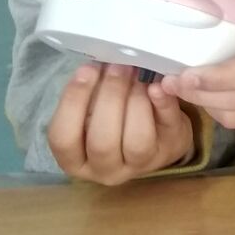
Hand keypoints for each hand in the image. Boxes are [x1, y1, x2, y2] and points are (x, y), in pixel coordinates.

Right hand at [48, 62, 194, 183]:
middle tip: (118, 66)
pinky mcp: (171, 150)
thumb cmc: (112, 114)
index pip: (63, 138)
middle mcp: (105, 170)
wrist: (153, 126)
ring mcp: (141, 165)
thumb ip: (90, 92)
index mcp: (75, 159)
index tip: (86, 70)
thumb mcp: (91, 107)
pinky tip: (159, 85)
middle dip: (110, 97)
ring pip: (137, 142)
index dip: (72, 102)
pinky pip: (168, 128)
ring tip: (137, 73)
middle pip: (102, 142)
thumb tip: (99, 64)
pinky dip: (164, 104)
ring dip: (136, 101)